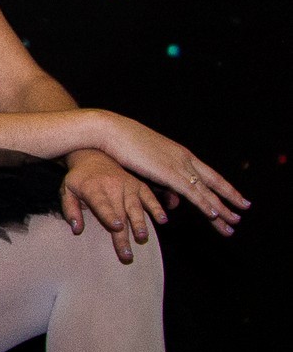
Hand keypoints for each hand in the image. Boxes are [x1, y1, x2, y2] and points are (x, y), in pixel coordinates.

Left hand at [60, 149, 164, 264]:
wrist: (94, 156)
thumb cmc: (79, 179)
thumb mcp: (67, 190)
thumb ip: (70, 209)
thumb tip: (76, 229)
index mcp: (93, 188)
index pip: (102, 204)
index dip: (109, 215)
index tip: (117, 227)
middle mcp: (113, 187)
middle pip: (119, 213)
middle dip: (123, 235)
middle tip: (127, 255)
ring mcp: (128, 185)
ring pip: (135, 207)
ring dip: (140, 224)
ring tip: (142, 238)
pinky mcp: (139, 185)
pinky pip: (149, 197)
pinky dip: (157, 208)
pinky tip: (162, 220)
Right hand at [91, 114, 248, 234]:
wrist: (109, 131)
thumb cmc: (121, 145)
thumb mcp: (145, 166)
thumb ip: (161, 185)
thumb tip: (174, 203)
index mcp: (180, 154)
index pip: (208, 174)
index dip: (223, 187)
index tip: (235, 198)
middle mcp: (184, 159)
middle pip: (213, 183)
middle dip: (229, 199)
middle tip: (242, 211)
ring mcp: (178, 165)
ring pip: (206, 191)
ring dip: (221, 208)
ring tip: (234, 221)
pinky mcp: (168, 172)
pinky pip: (191, 192)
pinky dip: (204, 203)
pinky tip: (214, 214)